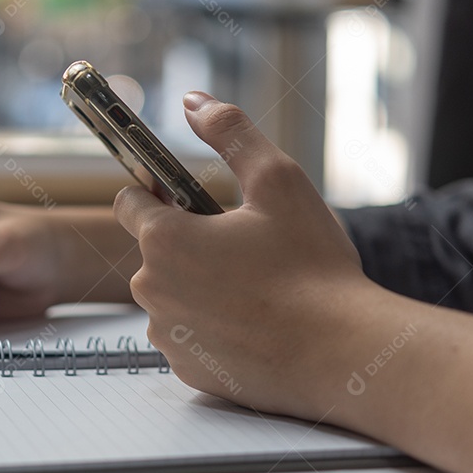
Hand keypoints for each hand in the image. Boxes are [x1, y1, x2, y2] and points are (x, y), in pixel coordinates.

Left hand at [114, 92, 370, 419]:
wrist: (342, 353)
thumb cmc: (313, 269)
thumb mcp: (279, 181)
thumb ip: (231, 133)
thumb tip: (193, 101)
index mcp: (164, 240)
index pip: (130, 202)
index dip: (159, 194)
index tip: (186, 197)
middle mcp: (153, 290)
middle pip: (155, 251)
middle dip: (189, 243)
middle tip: (244, 248)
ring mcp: (168, 335)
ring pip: (172, 296)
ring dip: (199, 288)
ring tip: (255, 290)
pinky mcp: (187, 370)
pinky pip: (188, 337)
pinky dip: (212, 329)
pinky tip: (253, 326)